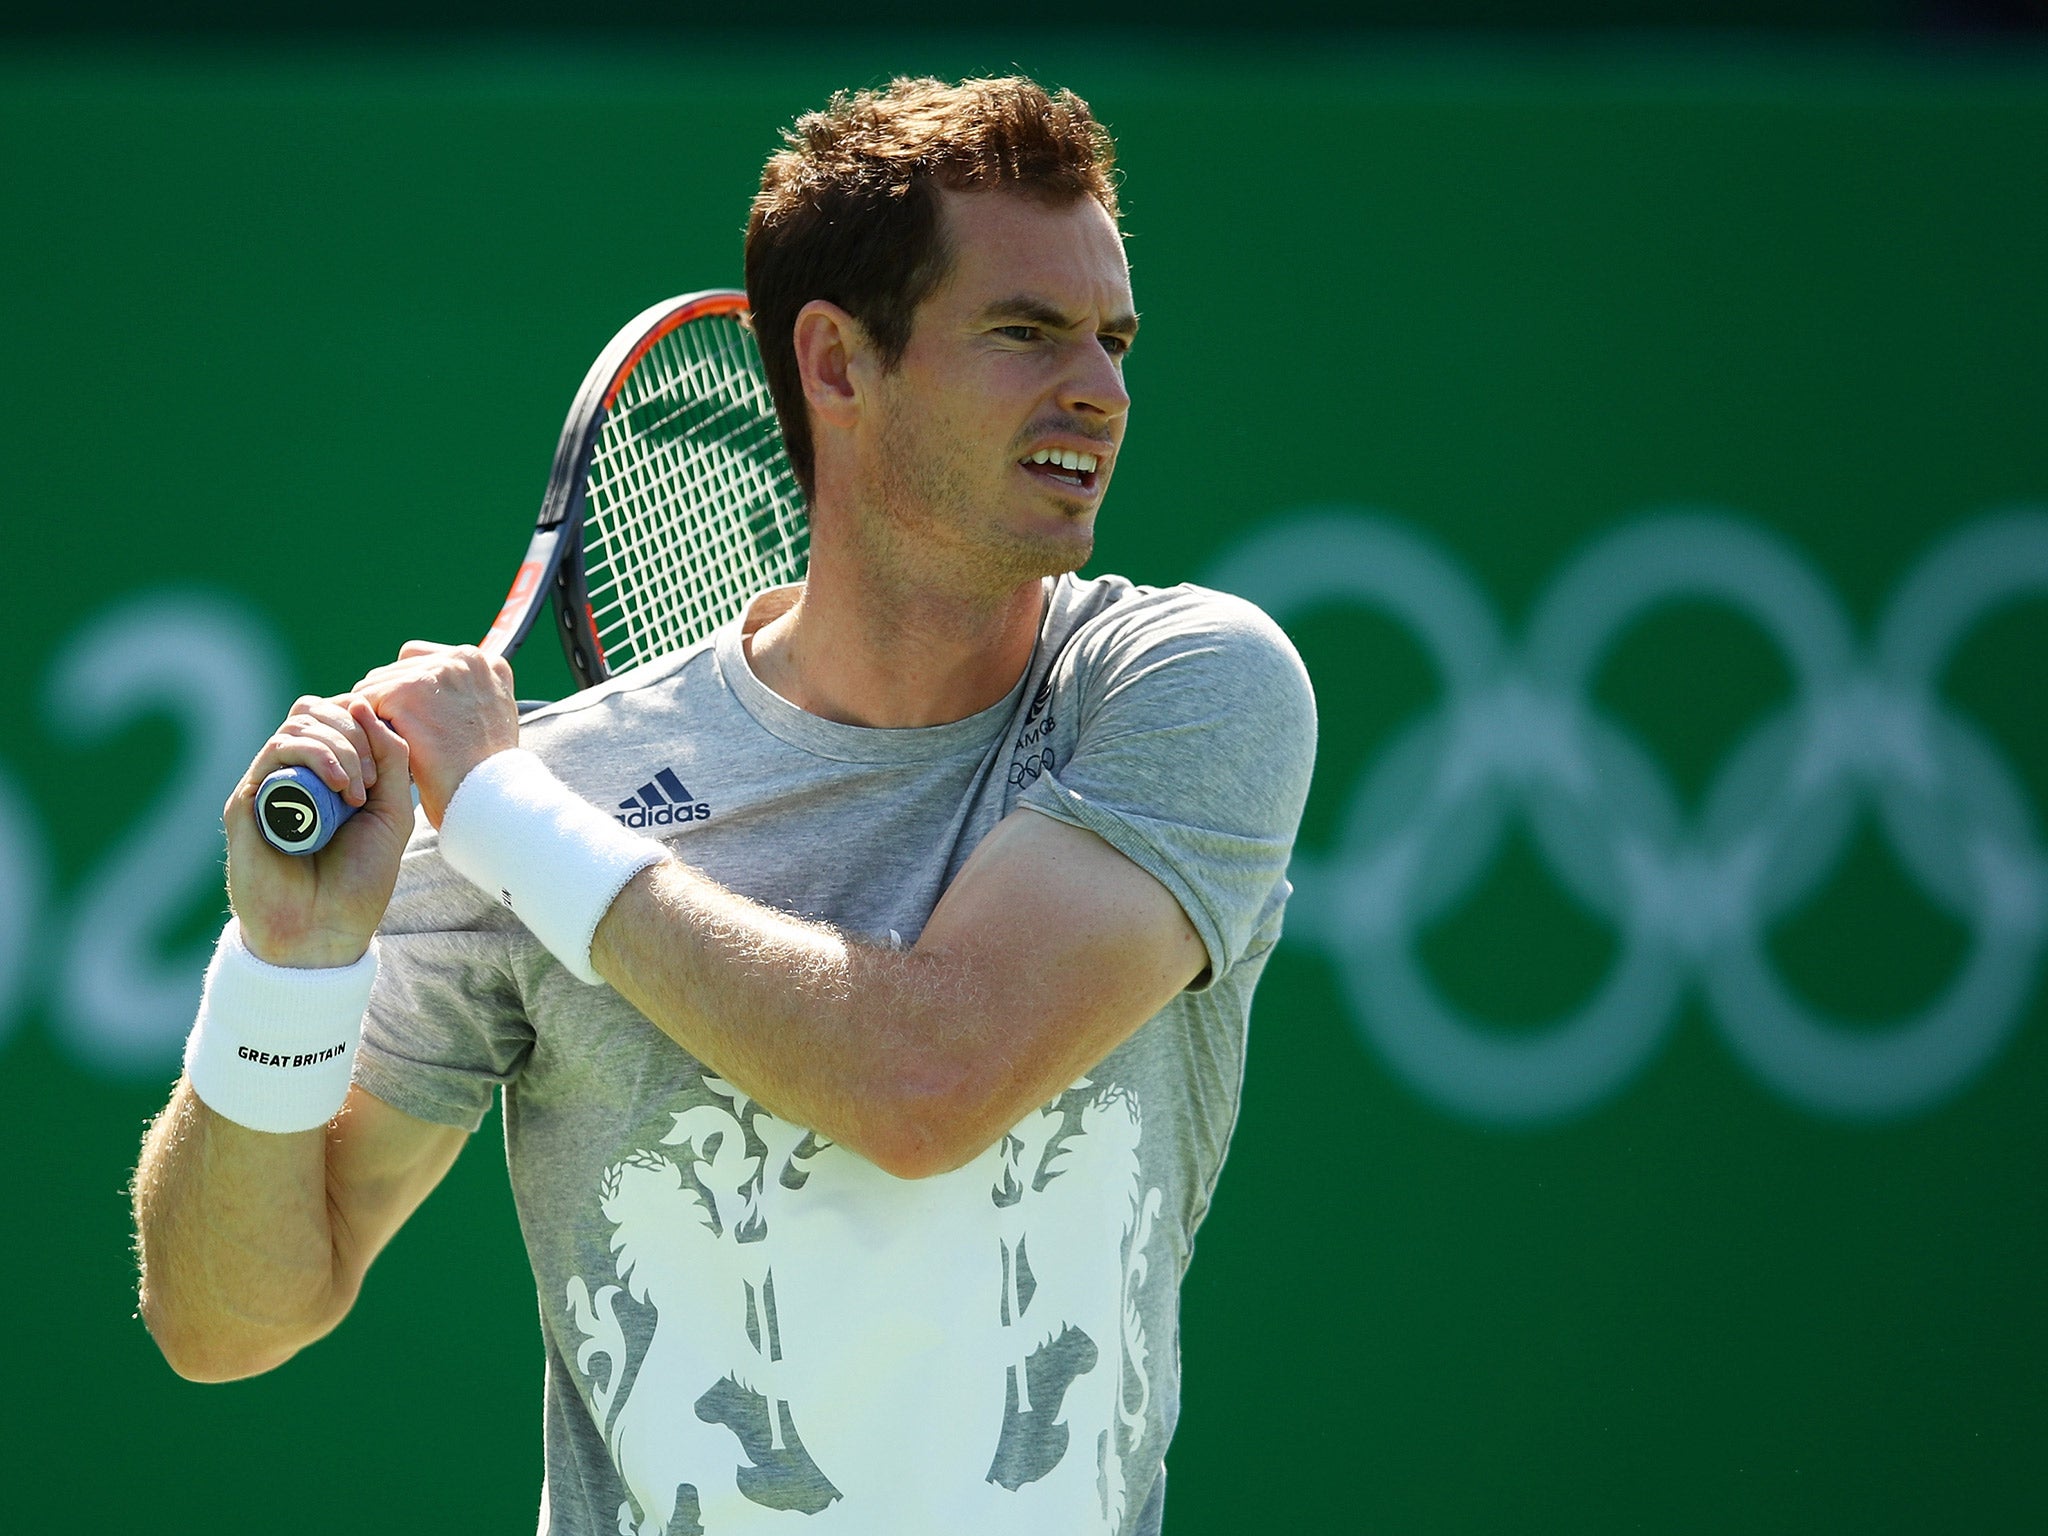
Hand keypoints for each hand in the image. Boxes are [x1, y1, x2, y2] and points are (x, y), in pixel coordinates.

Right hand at [225, 695, 413, 967]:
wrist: (326, 929)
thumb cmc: (360, 877)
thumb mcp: (393, 811)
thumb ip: (391, 758)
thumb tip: (361, 703)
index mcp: (330, 774)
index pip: (340, 716)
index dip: (366, 724)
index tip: (387, 769)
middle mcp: (296, 774)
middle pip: (316, 711)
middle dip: (354, 733)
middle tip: (372, 780)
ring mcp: (270, 785)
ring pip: (298, 725)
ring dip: (339, 747)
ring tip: (356, 791)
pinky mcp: (247, 801)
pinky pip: (275, 752)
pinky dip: (314, 755)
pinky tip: (339, 788)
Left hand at [353, 642, 519, 826]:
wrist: (485, 798)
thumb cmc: (483, 775)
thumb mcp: (490, 724)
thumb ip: (467, 699)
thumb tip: (435, 696)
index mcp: (486, 664)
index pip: (423, 661)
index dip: (410, 693)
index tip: (411, 724)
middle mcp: (463, 659)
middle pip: (396, 671)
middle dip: (389, 704)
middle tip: (390, 742)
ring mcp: (436, 673)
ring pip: (375, 685)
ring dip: (374, 717)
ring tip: (383, 750)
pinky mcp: (407, 692)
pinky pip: (363, 702)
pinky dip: (362, 728)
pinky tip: (371, 753)